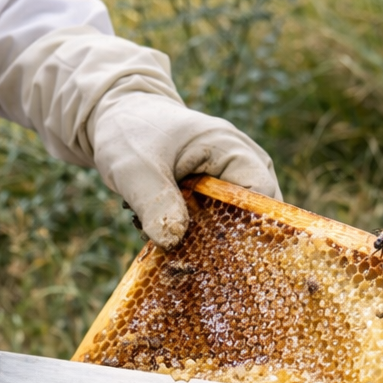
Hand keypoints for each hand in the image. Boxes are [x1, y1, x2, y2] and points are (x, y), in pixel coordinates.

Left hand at [88, 91, 281, 248]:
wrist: (120, 118)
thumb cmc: (130, 134)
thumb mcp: (135, 170)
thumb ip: (155, 203)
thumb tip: (173, 242)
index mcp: (232, 150)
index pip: (262, 198)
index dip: (249, 232)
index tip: (222, 259)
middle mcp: (243, 164)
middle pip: (257, 216)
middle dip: (229, 244)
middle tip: (195, 264)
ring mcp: (233, 179)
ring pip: (237, 224)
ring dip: (209, 242)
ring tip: (174, 246)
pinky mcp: (217, 194)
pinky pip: (220, 223)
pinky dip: (198, 236)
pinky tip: (171, 240)